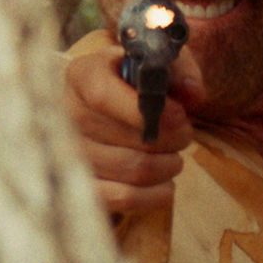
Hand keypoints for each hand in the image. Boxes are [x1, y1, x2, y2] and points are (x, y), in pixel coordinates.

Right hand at [64, 44, 198, 214]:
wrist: (109, 109)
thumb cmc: (136, 83)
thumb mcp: (157, 63)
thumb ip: (180, 71)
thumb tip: (194, 93)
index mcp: (83, 76)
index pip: (102, 96)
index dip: (143, 110)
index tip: (180, 116)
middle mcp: (69, 115)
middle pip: (131, 138)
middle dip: (174, 139)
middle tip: (184, 134)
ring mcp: (72, 155)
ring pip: (135, 170)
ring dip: (169, 165)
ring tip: (174, 155)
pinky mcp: (85, 187)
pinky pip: (124, 198)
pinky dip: (156, 195)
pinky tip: (166, 184)